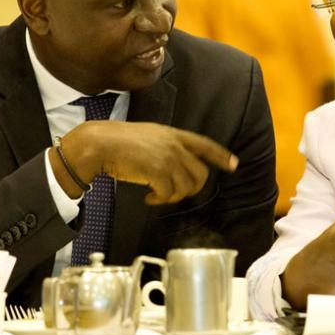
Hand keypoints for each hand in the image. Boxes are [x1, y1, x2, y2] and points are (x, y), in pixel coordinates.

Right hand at [55, 120, 237, 204]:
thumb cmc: (120, 141)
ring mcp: (168, 158)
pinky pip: (169, 194)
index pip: (205, 144)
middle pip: (201, 173)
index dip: (221, 155)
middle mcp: (175, 145)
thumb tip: (177, 166)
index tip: (233, 164)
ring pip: (186, 187)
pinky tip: (147, 197)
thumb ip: (167, 146)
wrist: (101, 143)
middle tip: (175, 194)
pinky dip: (159, 200)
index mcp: (174, 134)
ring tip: (156, 195)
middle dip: (192, 189)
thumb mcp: (150, 136)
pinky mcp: (158, 171)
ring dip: (172, 197)